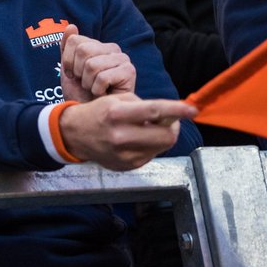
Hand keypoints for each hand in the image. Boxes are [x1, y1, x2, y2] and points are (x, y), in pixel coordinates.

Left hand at [60, 24, 134, 100]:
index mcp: (98, 45)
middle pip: (83, 50)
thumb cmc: (82, 93)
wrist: (93, 115)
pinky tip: (103, 93)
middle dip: (78, 72)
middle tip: (85, 83)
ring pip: (91, 65)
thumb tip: (71, 26)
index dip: (68, 61)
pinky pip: (102, 77)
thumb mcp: (68, 69)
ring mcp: (123, 59)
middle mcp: (113, 49)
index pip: (74, 41)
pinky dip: (97, 89)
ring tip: (94, 88)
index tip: (74, 74)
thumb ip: (67, 47)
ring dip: (88, 82)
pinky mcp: (129, 72)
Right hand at [60, 93, 196, 170]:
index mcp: (116, 114)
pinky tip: (137, 139)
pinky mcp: (128, 166)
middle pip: (166, 136)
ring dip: (162, 135)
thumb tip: (168, 116)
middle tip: (168, 120)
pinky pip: (151, 154)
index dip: (176, 111)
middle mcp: (121, 136)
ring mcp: (125, 155)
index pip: (153, 112)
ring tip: (148, 129)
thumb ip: (143, 105)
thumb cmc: (97, 113)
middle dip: (173, 126)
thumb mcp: (116, 100)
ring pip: (162, 146)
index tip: (192, 110)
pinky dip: (150, 145)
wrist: (74, 135)